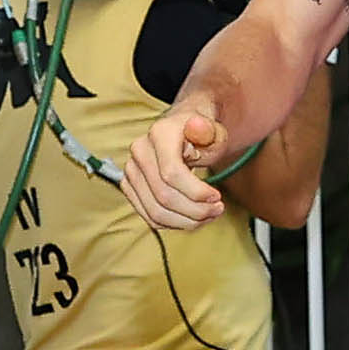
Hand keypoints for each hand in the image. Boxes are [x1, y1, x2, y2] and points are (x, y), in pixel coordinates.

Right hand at [123, 103, 227, 229]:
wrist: (183, 132)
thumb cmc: (202, 133)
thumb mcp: (212, 129)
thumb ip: (207, 130)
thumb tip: (197, 126)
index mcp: (159, 134)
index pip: (172, 174)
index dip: (196, 192)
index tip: (217, 197)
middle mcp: (140, 151)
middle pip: (164, 196)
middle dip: (195, 210)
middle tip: (218, 209)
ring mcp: (131, 170)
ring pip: (155, 211)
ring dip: (186, 221)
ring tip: (208, 215)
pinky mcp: (130, 187)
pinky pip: (150, 216)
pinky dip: (174, 223)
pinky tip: (193, 218)